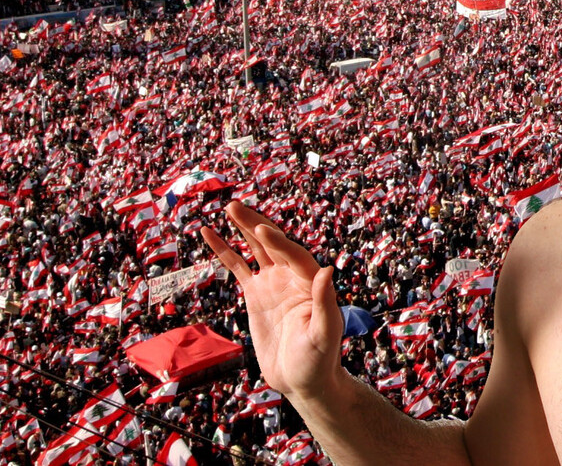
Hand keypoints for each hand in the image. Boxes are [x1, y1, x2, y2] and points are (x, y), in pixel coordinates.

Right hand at [201, 202, 344, 400]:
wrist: (303, 379)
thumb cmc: (318, 359)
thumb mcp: (324, 334)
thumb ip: (325, 302)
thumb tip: (328, 270)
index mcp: (311, 281)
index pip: (293, 255)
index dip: (277, 242)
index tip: (260, 230)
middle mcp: (293, 276)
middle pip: (273, 243)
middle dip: (255, 224)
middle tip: (234, 206)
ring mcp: (273, 282)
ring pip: (255, 248)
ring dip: (242, 228)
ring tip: (227, 208)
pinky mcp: (256, 293)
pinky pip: (238, 266)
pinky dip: (224, 250)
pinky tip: (209, 233)